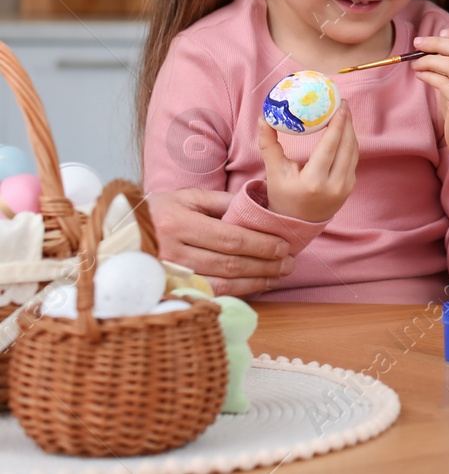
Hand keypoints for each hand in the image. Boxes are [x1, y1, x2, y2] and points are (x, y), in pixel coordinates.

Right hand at [146, 188, 293, 296]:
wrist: (117, 233)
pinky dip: (235, 292)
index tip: (284, 245)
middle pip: (228, 264)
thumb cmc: (158, 210)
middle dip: (264, 265)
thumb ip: (223, 202)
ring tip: (278, 276)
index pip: (230, 238)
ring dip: (254, 282)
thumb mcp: (187, 197)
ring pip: (220, 284)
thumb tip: (260, 208)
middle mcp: (172, 251)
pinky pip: (207, 294)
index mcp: (178, 223)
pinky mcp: (168, 289)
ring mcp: (168, 274)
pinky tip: (254, 287)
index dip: (260, 245)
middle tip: (289, 263)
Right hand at [257, 104, 358, 222]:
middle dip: (347, 123)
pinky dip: (350, 144)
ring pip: (353, 152)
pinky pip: (353, 160)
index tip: (340, 106)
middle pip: (346, 147)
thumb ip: (269, 145)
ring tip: (344, 114)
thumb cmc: (282, 196)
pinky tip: (344, 131)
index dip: (338, 125)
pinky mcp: (350, 188)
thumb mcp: (273, 172)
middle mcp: (334, 186)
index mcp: (314, 182)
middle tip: (342, 104)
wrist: (295, 224)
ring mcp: (345, 188)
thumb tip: (262, 118)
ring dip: (350, 132)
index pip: (330, 148)